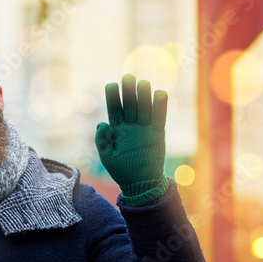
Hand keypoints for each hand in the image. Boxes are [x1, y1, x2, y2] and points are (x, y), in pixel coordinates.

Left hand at [95, 74, 168, 204]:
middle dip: (128, 91)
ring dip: (144, 96)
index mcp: (117, 129)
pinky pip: (160, 118)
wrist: (140, 184)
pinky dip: (160, 106)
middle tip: (128, 77)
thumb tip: (101, 124)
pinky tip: (160, 93)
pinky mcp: (158, 134)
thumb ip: (102, 141)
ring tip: (143, 83)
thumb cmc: (121, 170)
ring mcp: (144, 129)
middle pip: (130, 105)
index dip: (113, 97)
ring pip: (144, 108)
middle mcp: (131, 126)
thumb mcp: (107, 157)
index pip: (114, 109)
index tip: (111, 85)